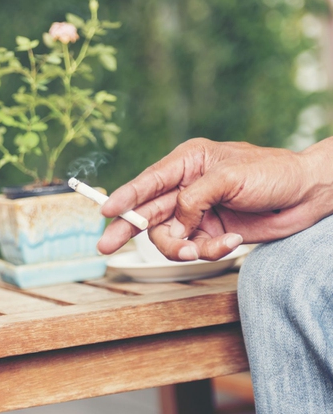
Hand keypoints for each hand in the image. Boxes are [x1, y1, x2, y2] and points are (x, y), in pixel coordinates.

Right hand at [97, 137, 332, 260]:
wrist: (308, 196)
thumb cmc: (273, 174)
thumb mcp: (230, 178)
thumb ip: (195, 199)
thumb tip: (174, 224)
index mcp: (188, 162)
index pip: (148, 181)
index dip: (125, 197)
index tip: (105, 211)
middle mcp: (186, 186)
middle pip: (147, 212)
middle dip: (127, 230)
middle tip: (106, 246)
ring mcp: (196, 212)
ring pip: (168, 236)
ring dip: (180, 248)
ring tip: (199, 251)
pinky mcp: (209, 232)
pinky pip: (194, 248)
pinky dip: (210, 250)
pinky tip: (231, 241)